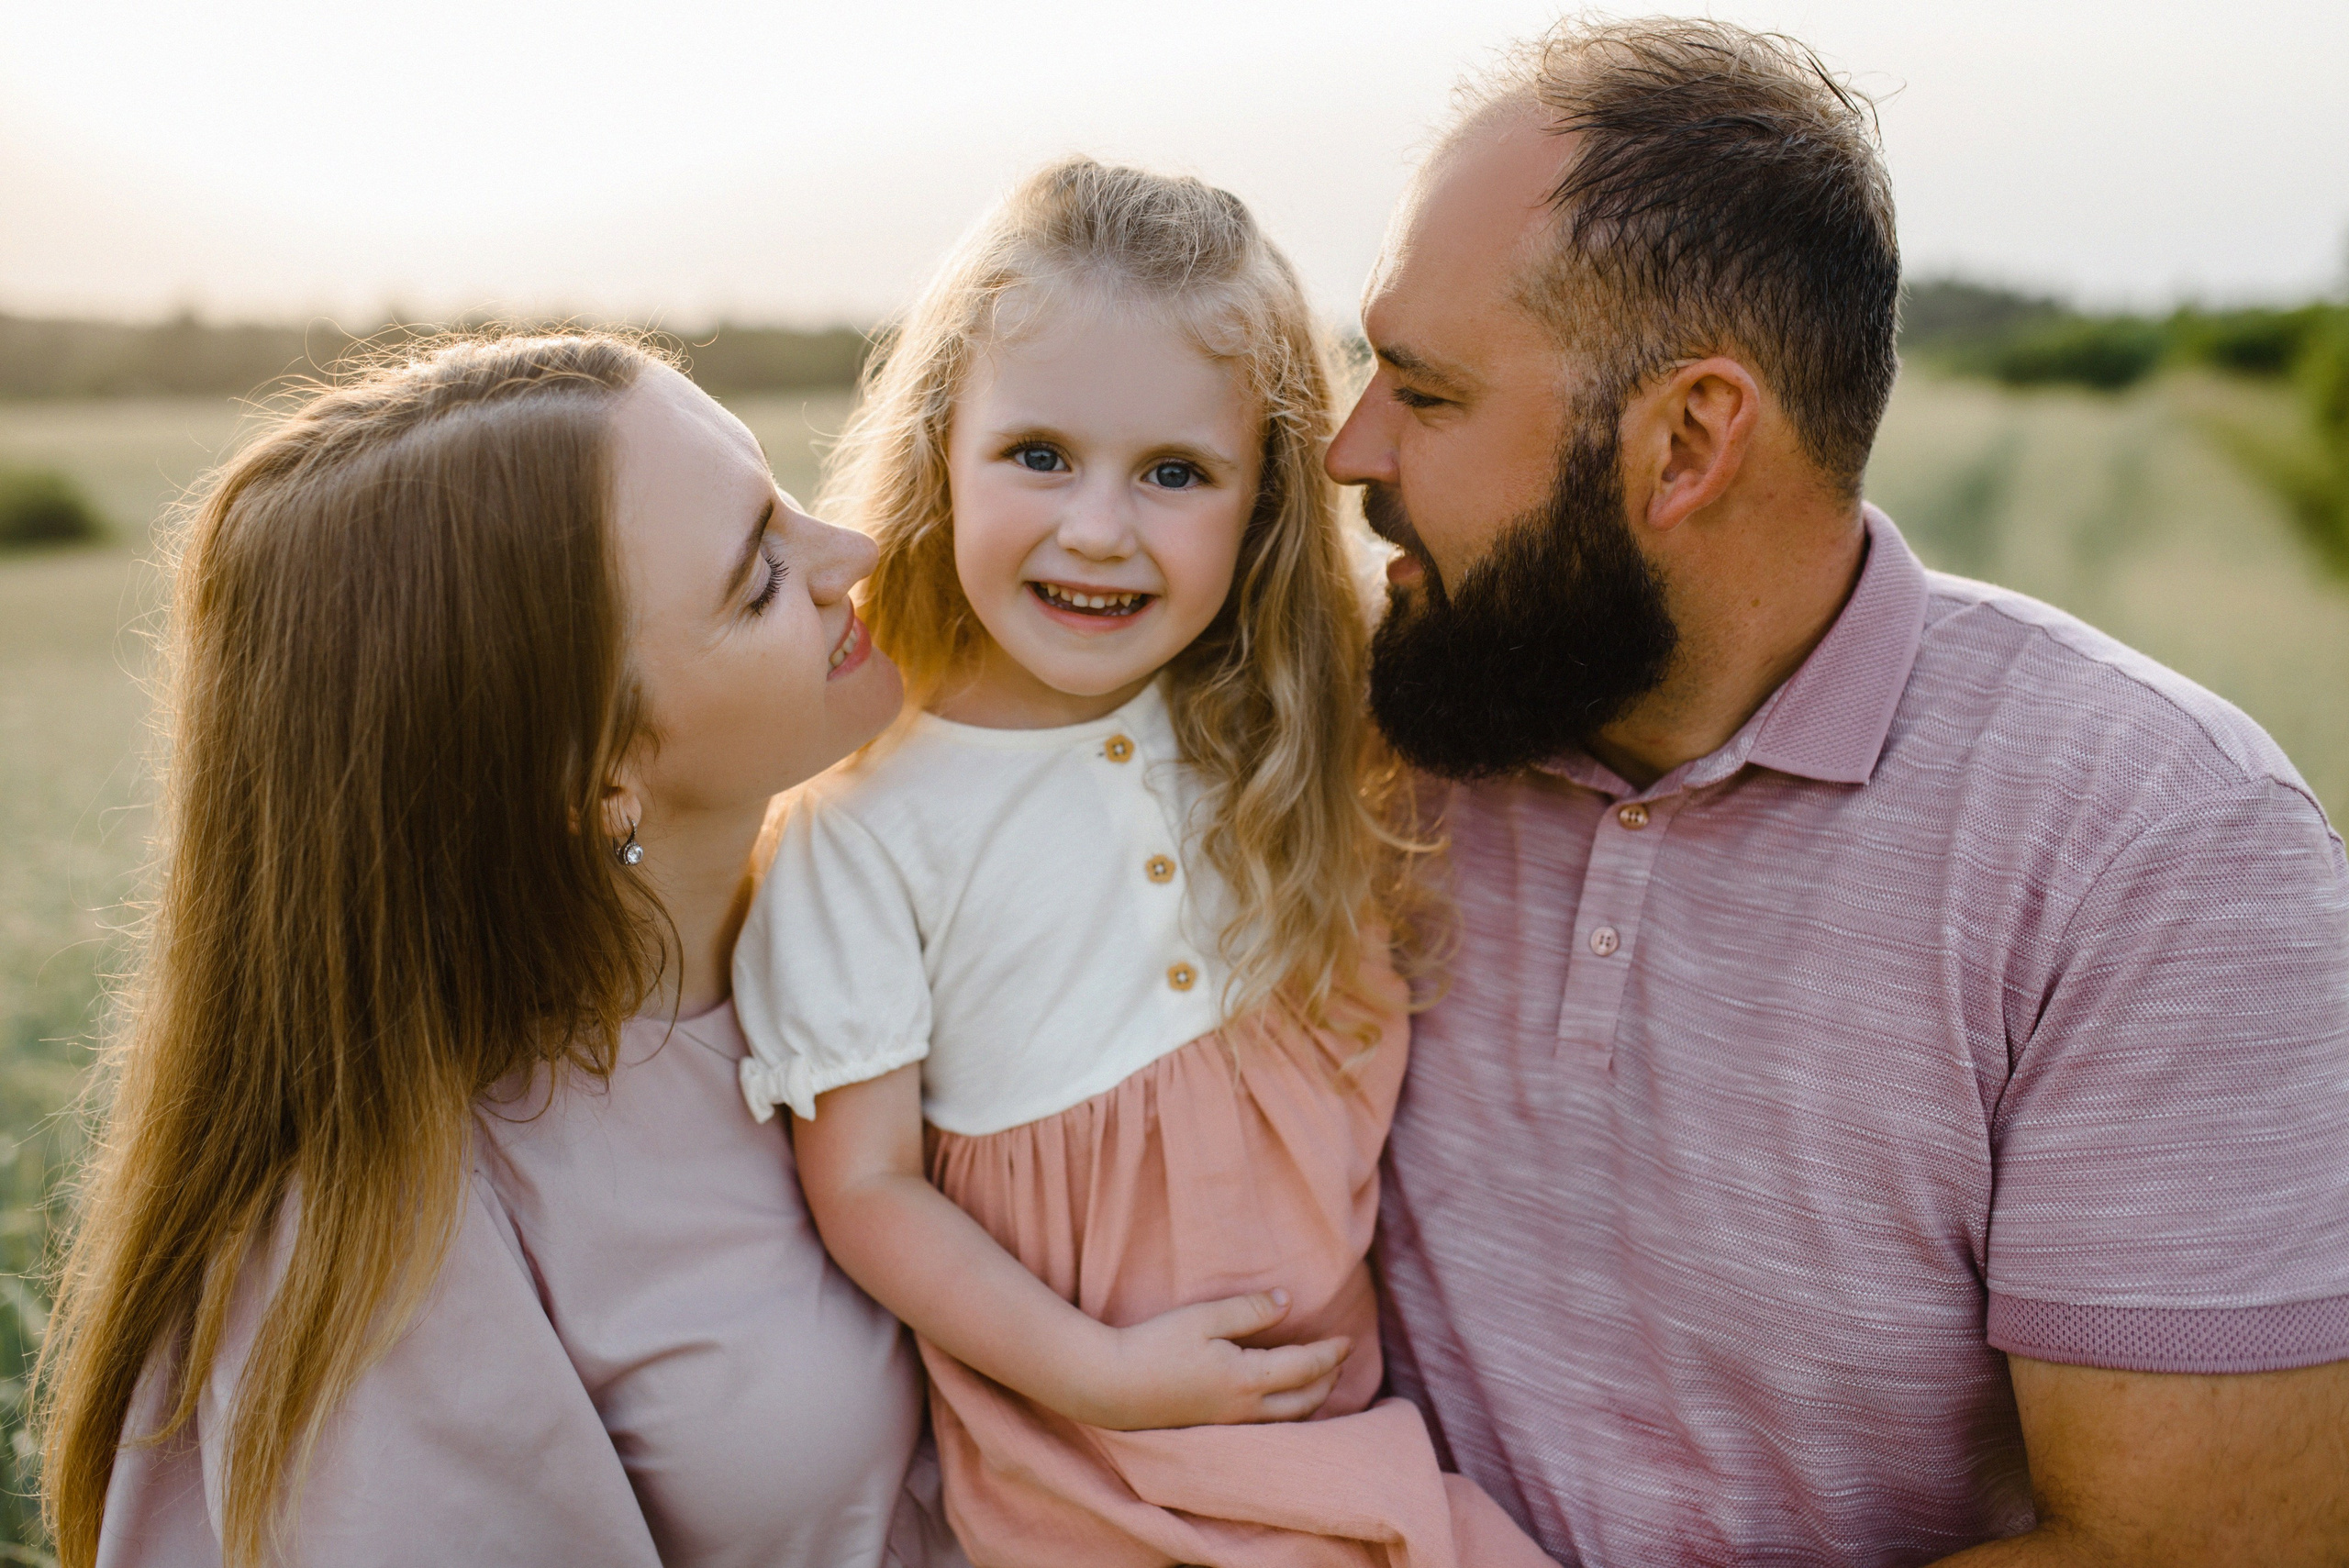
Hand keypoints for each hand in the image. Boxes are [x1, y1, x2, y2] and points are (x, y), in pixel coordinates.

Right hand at [1057, 1289, 1351, 1430]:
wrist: (1111, 1387)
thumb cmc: (1155, 1346)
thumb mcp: (1204, 1318)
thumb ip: (1250, 1311)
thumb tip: (1287, 1301)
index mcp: (1248, 1379)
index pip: (1305, 1368)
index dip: (1330, 1354)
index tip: (1348, 1341)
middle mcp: (1245, 1409)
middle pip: (1305, 1402)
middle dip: (1328, 1381)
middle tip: (1340, 1361)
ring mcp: (1229, 1424)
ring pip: (1287, 1420)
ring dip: (1311, 1401)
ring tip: (1319, 1383)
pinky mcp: (1212, 1428)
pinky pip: (1266, 1426)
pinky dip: (1287, 1413)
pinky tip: (1278, 1401)